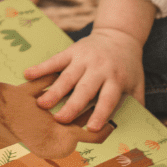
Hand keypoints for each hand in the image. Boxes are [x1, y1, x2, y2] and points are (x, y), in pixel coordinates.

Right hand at [23, 0, 154, 130]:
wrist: (119, 36)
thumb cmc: (127, 66)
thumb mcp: (137, 84)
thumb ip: (137, 105)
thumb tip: (133, 129)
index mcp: (116, 78)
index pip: (107, 98)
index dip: (100, 113)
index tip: (91, 128)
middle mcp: (99, 68)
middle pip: (84, 89)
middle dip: (72, 104)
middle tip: (59, 119)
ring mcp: (83, 58)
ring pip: (67, 76)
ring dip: (54, 90)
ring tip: (41, 104)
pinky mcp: (71, 50)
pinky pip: (55, 60)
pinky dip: (41, 67)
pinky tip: (28, 75)